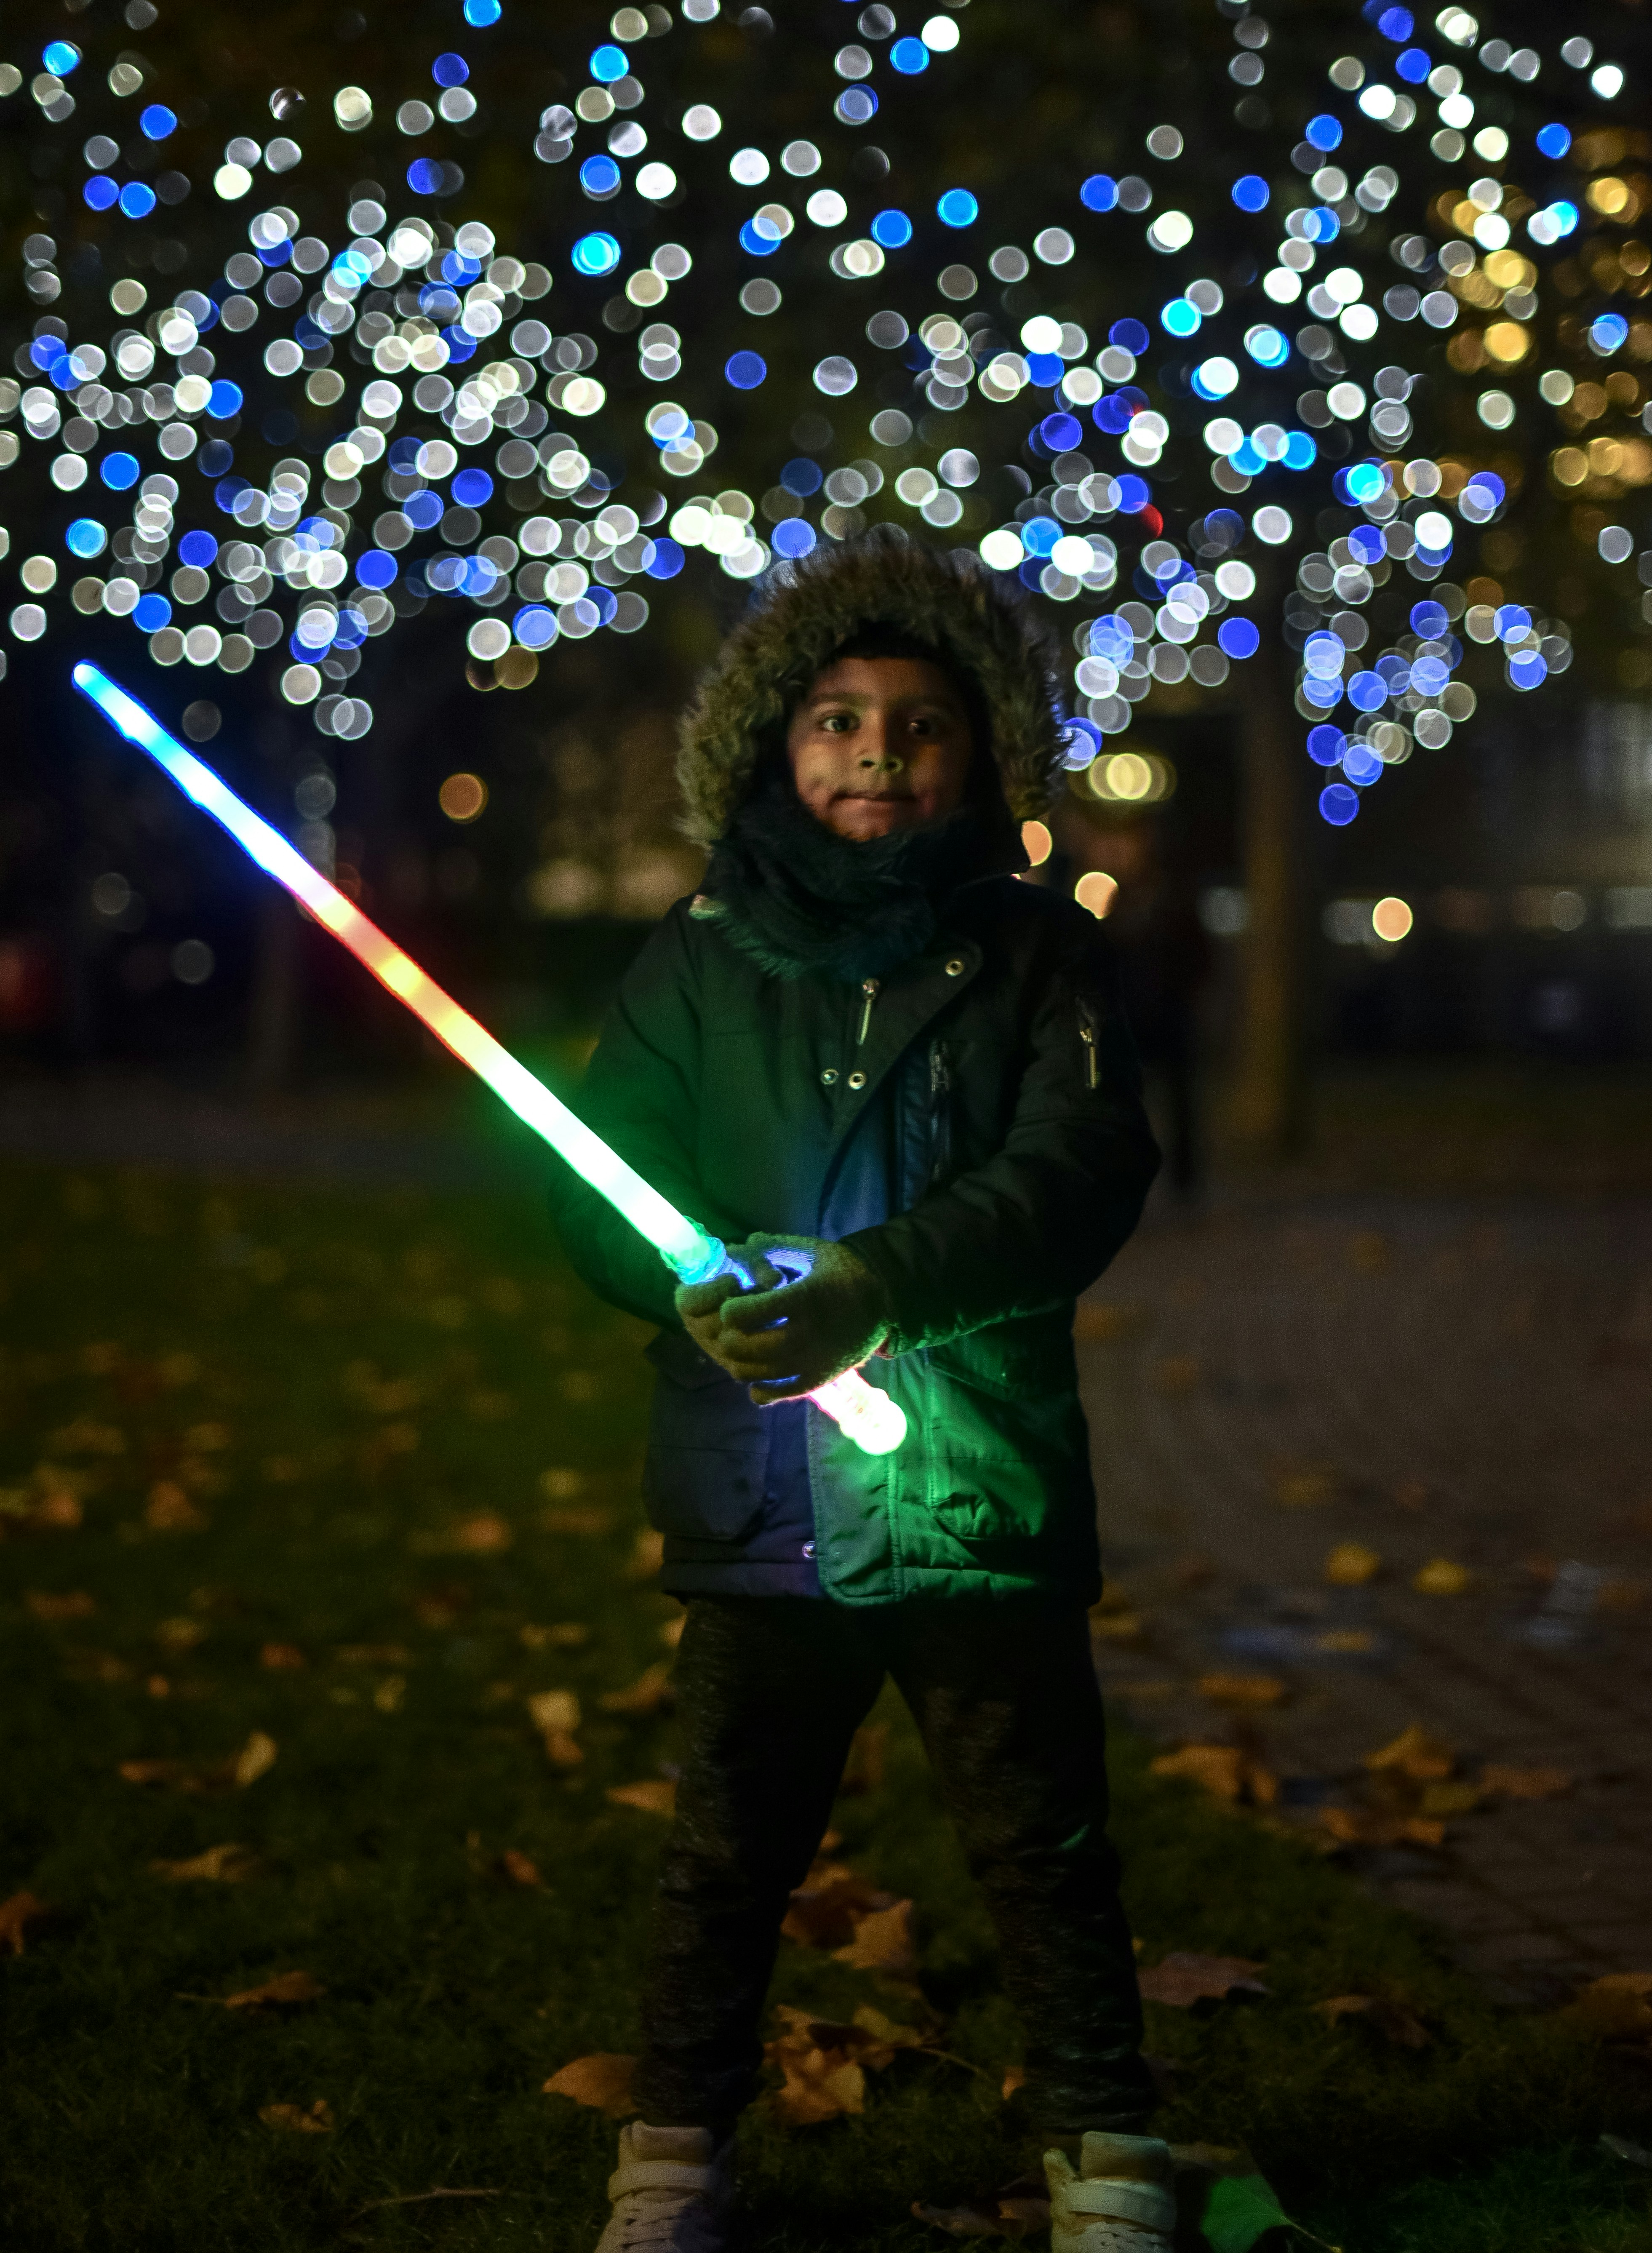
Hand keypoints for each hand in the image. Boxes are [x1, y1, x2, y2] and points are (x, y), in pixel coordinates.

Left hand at [674, 1234, 889, 1405]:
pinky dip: (757, 1385)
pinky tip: (759, 1367)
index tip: (733, 1301)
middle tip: (733, 1325)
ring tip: (744, 1342)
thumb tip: (734, 1248)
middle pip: (741, 1347)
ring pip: (750, 1373)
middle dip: (727, 1334)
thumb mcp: (811, 1251)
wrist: (882, 1303)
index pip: (743, 1314)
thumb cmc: (840, 1272)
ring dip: (737, 1358)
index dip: (729, 1308)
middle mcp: (807, 1335)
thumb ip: (772, 1248)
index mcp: (803, 1298)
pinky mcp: (816, 1381)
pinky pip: (772, 1394)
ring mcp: (811, 1362)